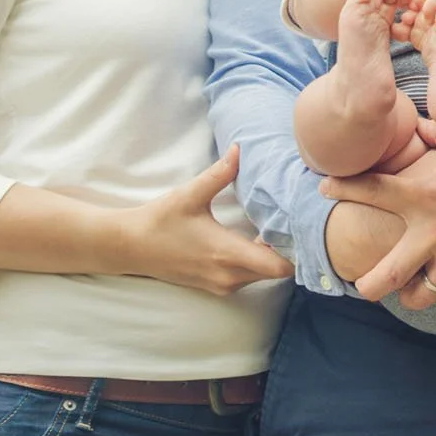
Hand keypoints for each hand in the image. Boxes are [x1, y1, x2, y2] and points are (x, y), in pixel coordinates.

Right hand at [120, 147, 292, 294]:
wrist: (131, 248)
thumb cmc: (161, 221)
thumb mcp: (190, 194)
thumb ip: (219, 174)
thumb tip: (239, 149)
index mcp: (227, 253)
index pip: (279, 267)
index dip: (298, 252)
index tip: (304, 229)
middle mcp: (229, 276)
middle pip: (277, 272)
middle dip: (289, 251)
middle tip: (296, 222)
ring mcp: (222, 285)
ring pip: (263, 276)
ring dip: (272, 256)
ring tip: (278, 227)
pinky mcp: (216, 286)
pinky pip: (248, 278)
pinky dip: (257, 263)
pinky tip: (256, 239)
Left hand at [328, 197, 435, 322]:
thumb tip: (422, 124)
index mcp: (428, 195)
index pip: (372, 190)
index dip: (343, 189)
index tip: (323, 189)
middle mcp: (435, 234)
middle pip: (384, 275)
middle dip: (368, 283)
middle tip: (362, 283)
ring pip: (419, 296)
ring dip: (416, 292)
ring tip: (416, 287)